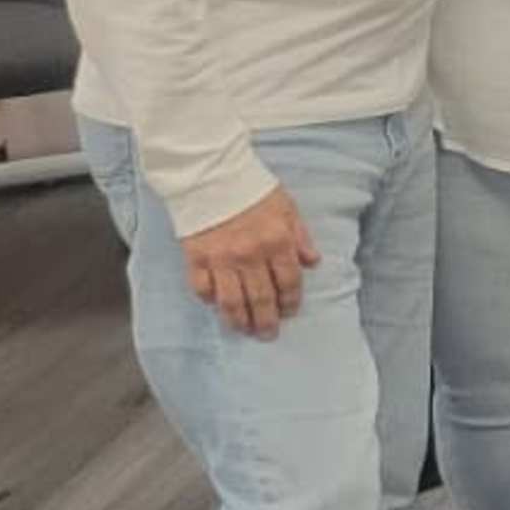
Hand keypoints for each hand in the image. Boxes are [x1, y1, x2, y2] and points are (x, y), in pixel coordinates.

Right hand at [183, 186, 320, 338]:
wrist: (211, 175)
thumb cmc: (252, 189)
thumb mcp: (287, 208)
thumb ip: (301, 237)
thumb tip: (313, 263)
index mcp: (276, 242)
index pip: (289, 282)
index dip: (291, 301)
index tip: (290, 312)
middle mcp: (250, 255)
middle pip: (262, 298)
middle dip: (267, 320)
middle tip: (268, 334)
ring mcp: (221, 259)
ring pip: (232, 302)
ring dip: (240, 320)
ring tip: (244, 330)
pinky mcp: (196, 258)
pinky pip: (203, 289)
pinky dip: (210, 301)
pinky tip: (217, 306)